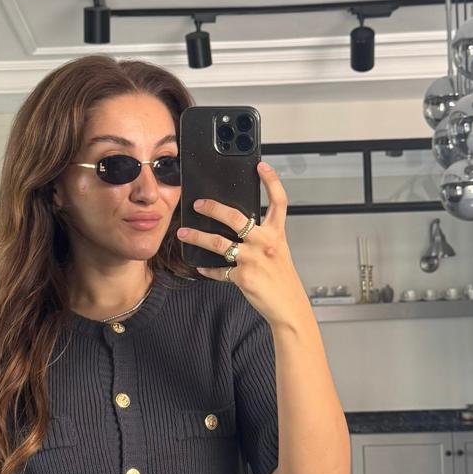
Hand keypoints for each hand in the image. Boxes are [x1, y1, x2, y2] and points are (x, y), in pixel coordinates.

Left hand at [178, 161, 309, 328]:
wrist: (289, 307)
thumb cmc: (282, 281)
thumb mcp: (278, 253)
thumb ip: (262, 238)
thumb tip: (241, 228)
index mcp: (276, 234)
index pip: (278, 202)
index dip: (271, 181)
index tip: (262, 166)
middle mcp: (265, 243)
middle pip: (235, 217)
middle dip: (212, 208)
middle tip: (198, 204)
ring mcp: (253, 260)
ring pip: (218, 243)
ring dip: (197, 237)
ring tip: (183, 233)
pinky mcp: (243, 277)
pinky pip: (218, 270)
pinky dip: (208, 270)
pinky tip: (201, 268)